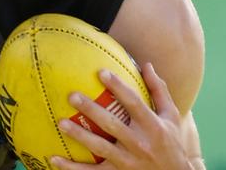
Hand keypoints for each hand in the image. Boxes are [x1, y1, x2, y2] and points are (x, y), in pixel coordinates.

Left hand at [50, 63, 191, 169]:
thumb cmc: (172, 143)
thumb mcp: (171, 117)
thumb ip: (159, 91)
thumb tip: (147, 65)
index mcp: (153, 126)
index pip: (134, 103)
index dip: (118, 87)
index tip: (101, 72)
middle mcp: (140, 144)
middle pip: (112, 125)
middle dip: (92, 110)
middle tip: (72, 96)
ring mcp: (128, 162)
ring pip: (100, 148)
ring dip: (80, 136)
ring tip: (61, 123)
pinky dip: (72, 168)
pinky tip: (54, 159)